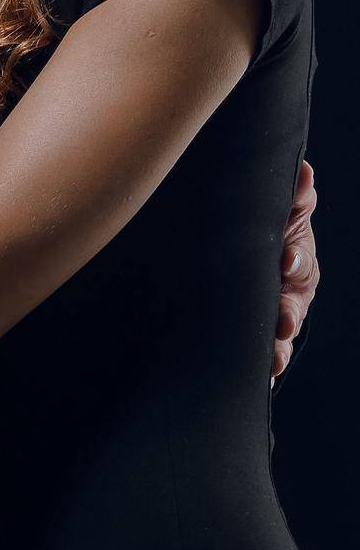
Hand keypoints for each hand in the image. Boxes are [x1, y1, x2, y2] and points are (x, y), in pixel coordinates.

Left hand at [273, 159, 318, 384]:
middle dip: (288, 313)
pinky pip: (263, 355)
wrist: (245, 257)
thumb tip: (304, 170)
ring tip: (275, 360)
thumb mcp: (284, 215)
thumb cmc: (271, 234)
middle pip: (294, 306)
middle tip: (284, 320)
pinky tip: (262, 378)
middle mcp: (291, 294)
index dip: (295, 260)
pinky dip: (264, 368)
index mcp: (297, 262)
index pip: (301, 262)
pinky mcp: (258, 336)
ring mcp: (276, 317)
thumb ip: (295, 197)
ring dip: (279, 348)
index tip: (287, 260)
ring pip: (281, 336)